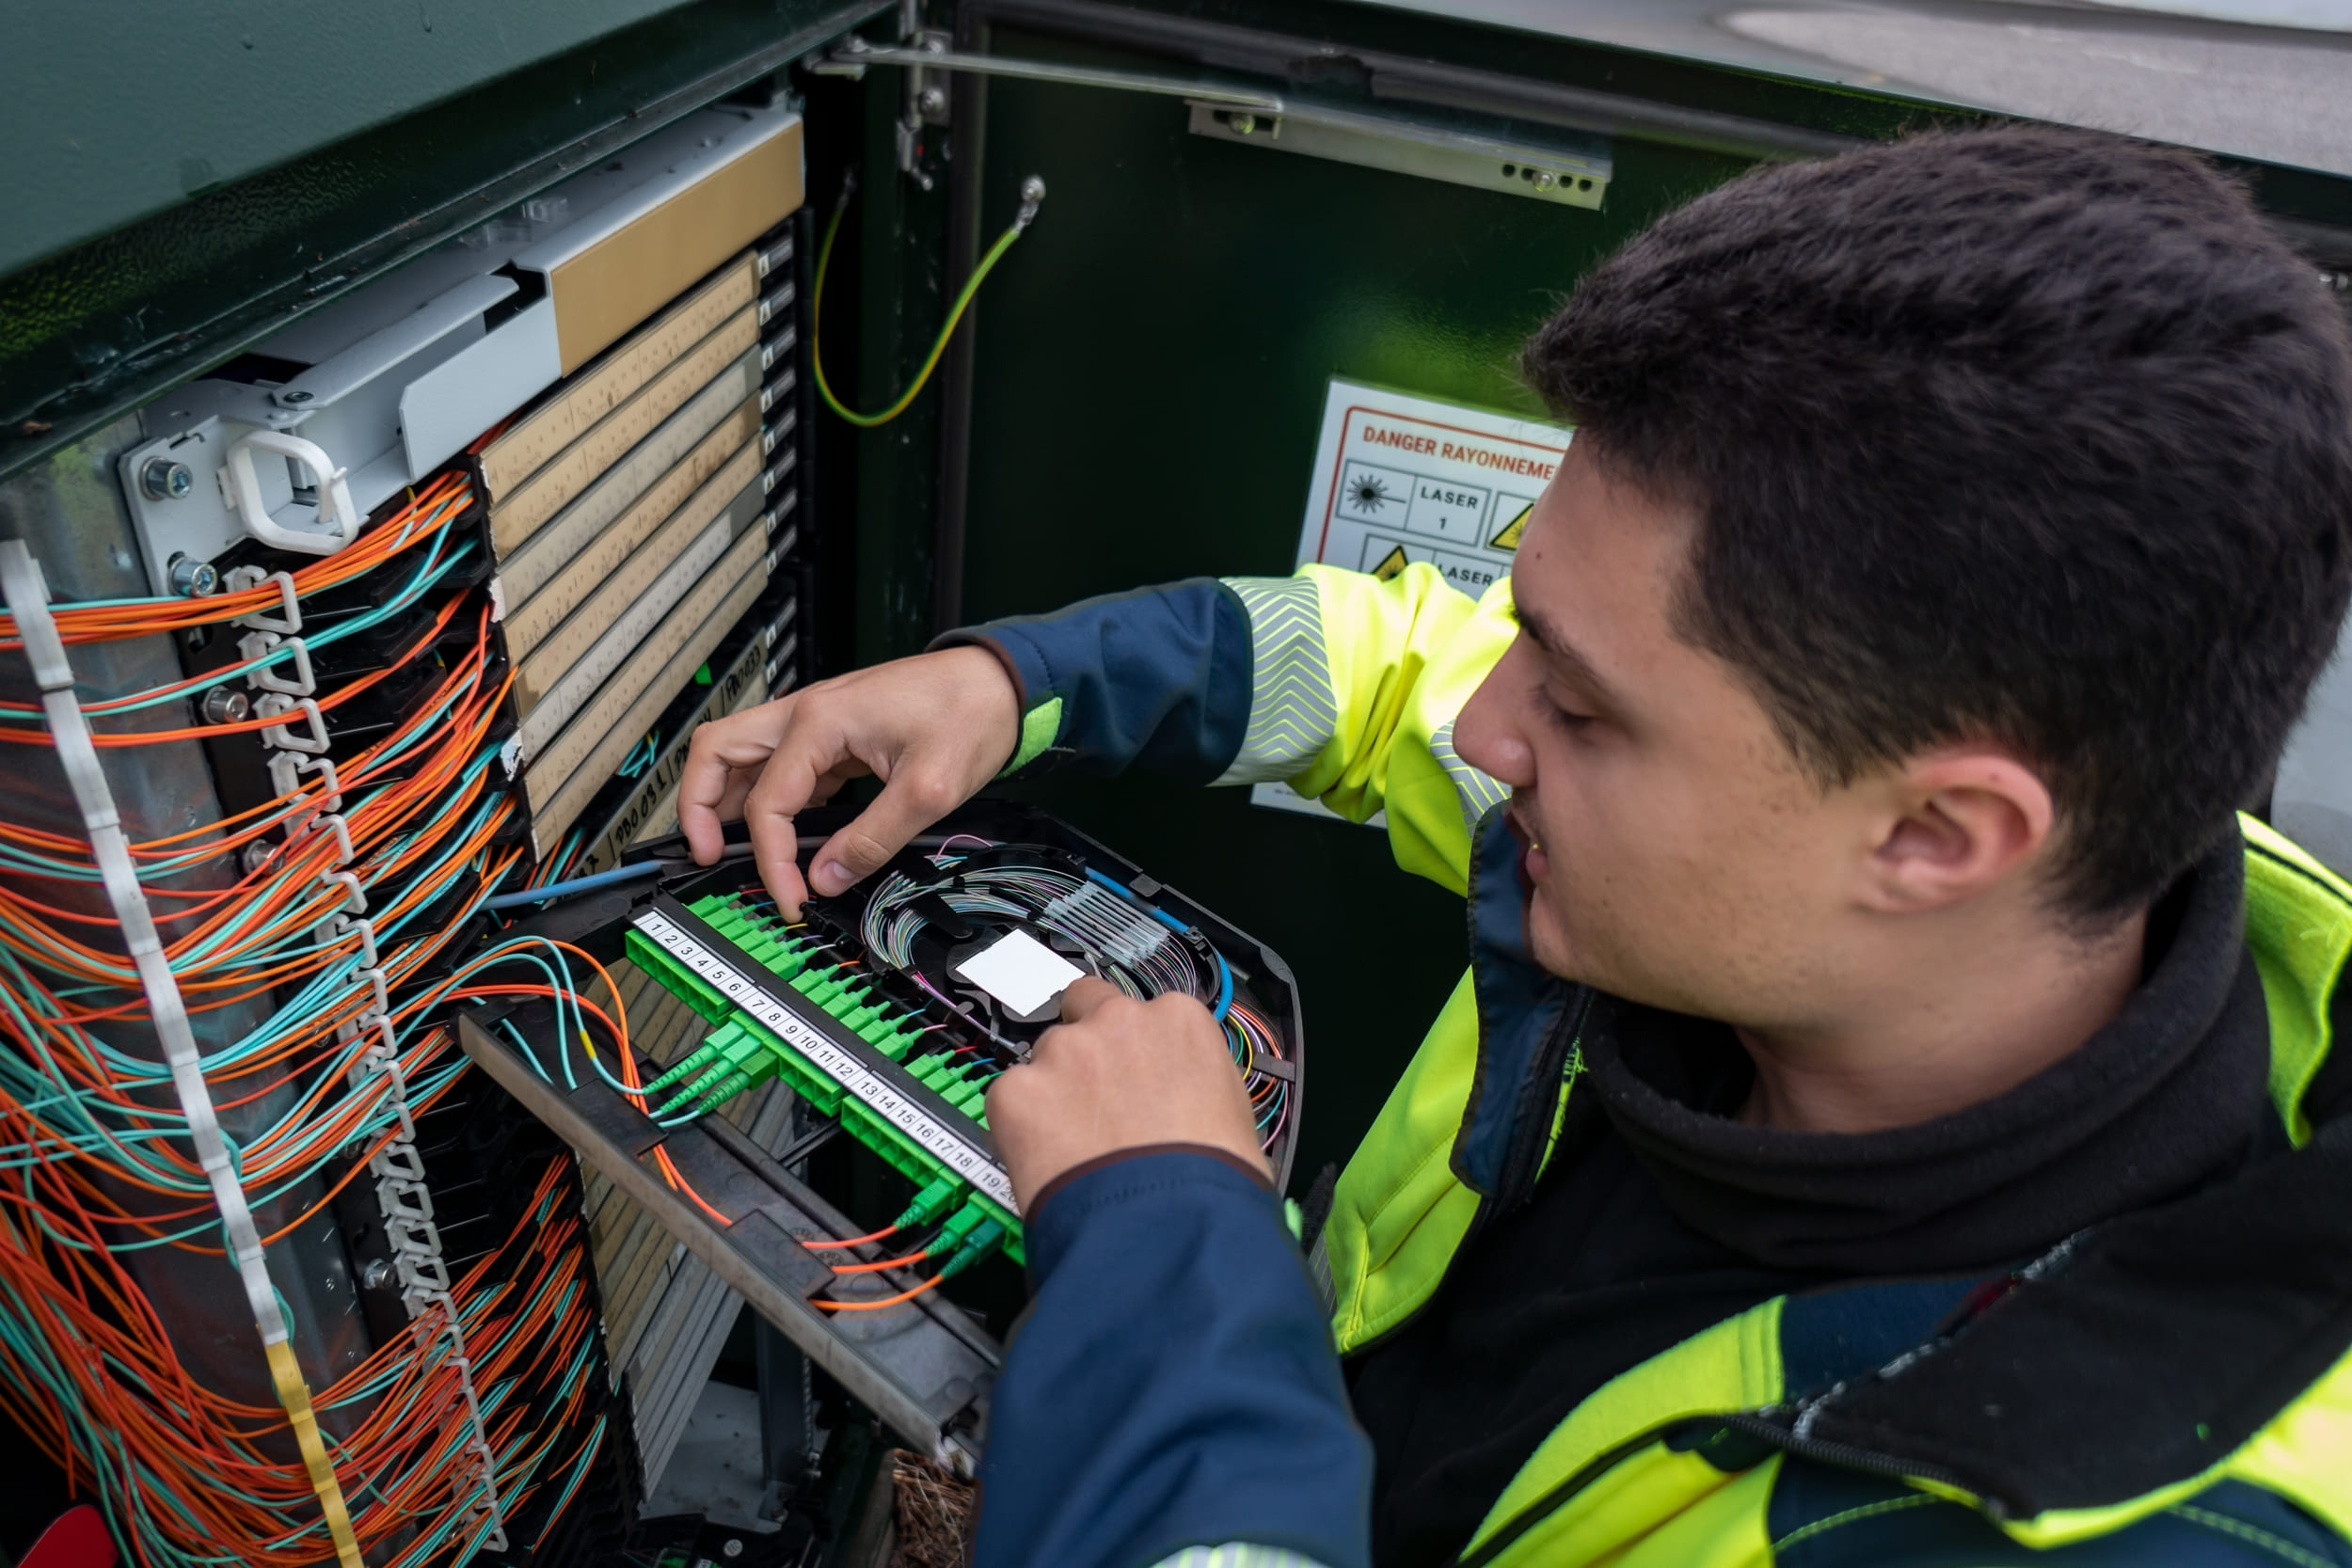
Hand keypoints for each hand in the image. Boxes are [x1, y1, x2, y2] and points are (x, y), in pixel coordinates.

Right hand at [678, 646, 1020, 914]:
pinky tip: (788, 830)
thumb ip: (872, 839)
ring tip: (730, 847)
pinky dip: (769, 796)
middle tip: (704, 854)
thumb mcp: (927, 790)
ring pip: (741, 753)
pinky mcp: (834, 732)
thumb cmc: (969, 713)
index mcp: (819, 722)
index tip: (790, 895)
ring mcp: (816, 719)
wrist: (999, 682)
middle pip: (716, 752)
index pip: (767, 802)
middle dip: (698, 805)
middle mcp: (806, 713)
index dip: (771, 859)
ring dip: (724, 797)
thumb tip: (827, 878)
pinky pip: (781, 763)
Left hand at [986, 978, 1268, 1212]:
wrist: (1171, 1226)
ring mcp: (1063, 1051)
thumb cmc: (1214, 1181)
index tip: (1134, 1078)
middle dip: (1087, 1049)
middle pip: (1084, 1013)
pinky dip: (1021, 1128)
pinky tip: (1050, 1164)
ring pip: (1045, 1059)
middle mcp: (1118, 1021)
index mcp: (1178, 1020)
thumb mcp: (1233, 1114)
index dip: (1135, 1050)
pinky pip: (1010, 1102)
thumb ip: (1193, 1085)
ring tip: (1074, 1149)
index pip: (1143, 1013)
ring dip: (1054, 1093)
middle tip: (1094, 1101)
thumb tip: (1180, 1106)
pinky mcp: (1017, 1091)